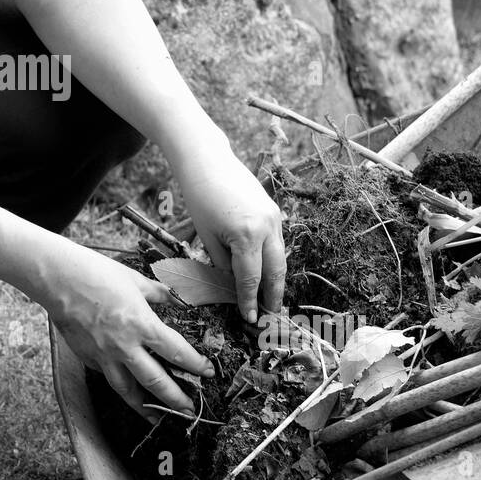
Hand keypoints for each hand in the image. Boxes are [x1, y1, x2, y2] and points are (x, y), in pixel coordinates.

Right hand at [36, 244, 214, 420]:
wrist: (58, 279)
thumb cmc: (96, 273)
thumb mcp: (135, 280)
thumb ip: (160, 294)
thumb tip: (180, 300)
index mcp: (141, 324)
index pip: (176, 352)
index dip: (195, 365)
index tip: (207, 372)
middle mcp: (125, 346)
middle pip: (156, 382)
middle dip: (176, 400)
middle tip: (189, 410)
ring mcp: (104, 356)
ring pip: (128, 391)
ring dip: (145, 407)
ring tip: (157, 418)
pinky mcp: (87, 357)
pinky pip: (107, 376)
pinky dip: (119, 383)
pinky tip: (125, 386)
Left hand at [177, 146, 286, 324]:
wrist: (207, 160)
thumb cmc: (200, 197)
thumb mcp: (207, 236)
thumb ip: (222, 264)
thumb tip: (232, 287)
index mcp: (247, 235)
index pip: (251, 278)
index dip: (250, 301)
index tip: (250, 319)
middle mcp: (267, 226)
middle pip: (276, 271)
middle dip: (274, 296)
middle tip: (270, 316)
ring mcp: (274, 217)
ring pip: (281, 257)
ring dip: (276, 279)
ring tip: (271, 299)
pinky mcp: (274, 210)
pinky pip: (277, 241)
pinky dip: (273, 259)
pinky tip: (267, 272)